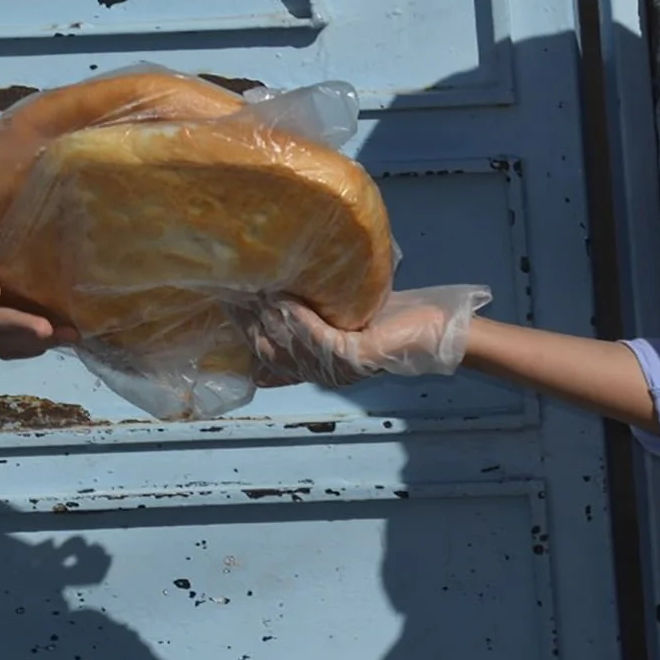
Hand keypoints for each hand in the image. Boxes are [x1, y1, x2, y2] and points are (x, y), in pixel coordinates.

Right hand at [238, 286, 490, 389]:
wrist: (432, 331)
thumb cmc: (389, 317)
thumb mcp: (341, 314)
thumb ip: (310, 310)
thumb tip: (273, 286)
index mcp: (313, 368)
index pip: (265, 355)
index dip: (243, 330)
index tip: (226, 302)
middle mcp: (320, 374)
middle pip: (270, 350)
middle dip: (248, 319)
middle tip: (232, 290)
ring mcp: (336, 370)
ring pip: (288, 345)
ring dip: (268, 315)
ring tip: (255, 287)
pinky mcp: (353, 360)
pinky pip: (317, 339)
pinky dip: (298, 319)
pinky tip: (285, 300)